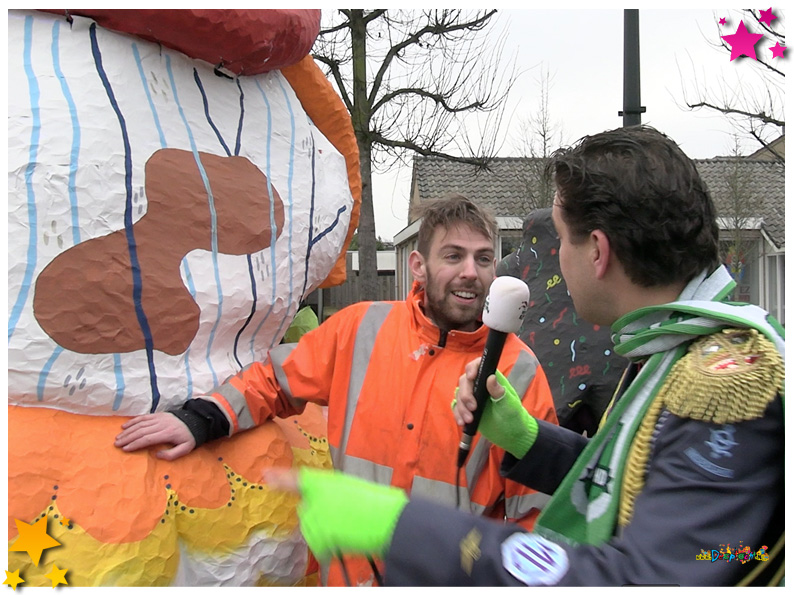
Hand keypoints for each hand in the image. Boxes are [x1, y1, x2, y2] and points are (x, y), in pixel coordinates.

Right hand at [114, 413, 196, 459]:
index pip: (147, 438)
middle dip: (127, 438)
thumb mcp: (185, 448)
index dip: (135, 444)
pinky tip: (125, 426)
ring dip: (128, 431)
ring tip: (118, 437)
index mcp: (167, 433)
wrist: (196, 421)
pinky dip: (133, 421)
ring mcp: (159, 418)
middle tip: (116, 444)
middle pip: (141, 431)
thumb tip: (156, 455)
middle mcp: (161, 424)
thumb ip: (172, 455)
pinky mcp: (158, 414)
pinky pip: (143, 417)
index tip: (125, 449)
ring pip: (140, 424)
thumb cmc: (189, 437)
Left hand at [266, 468, 407, 562]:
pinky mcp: (320, 535)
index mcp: (327, 481)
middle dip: (317, 516)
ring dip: (323, 532)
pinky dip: (328, 547)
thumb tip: (324, 506)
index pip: (297, 478)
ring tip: (348, 528)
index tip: (266, 475)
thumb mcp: (354, 489)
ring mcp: (317, 516)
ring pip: (310, 529)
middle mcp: (317, 496)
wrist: (390, 521)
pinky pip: (317, 546)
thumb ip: (333, 495)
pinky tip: (344, 540)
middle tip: (343, 519)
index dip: (280, 478)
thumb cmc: (379, 505)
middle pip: (305, 510)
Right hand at [453, 358, 537, 458]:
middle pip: (465, 381)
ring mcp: (472, 396)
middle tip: (473, 408)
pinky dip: (457, 414)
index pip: (479, 366)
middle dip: (466, 395)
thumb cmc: (513, 416)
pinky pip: (457, 407)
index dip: (472, 368)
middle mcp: (480, 385)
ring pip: (459, 395)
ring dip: (462, 407)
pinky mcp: (467, 408)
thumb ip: (499, 392)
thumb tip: (491, 378)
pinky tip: (462, 422)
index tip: (471, 377)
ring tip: (470, 419)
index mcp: (492, 380)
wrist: (510, 434)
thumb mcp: (508, 405)